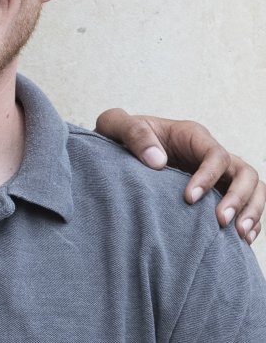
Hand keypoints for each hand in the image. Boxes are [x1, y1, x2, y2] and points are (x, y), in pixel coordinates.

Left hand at [95, 108, 263, 244]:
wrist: (115, 150)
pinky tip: (240, 241)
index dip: (209, 176)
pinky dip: (250, 221)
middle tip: (220, 222)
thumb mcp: (115, 125)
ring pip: (253, 188)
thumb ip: (133, 134)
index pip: (216, 155)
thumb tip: (157, 160)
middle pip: (244, 172)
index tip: (189, 198)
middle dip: (239, 198)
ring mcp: (217, 174)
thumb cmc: (118, 136)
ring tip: (238, 235)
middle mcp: (209, 155)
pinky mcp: (216, 193)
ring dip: (252, 211)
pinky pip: (246, 205)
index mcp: (191, 136)